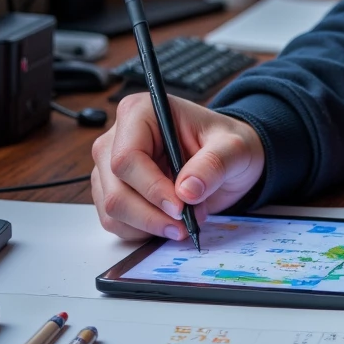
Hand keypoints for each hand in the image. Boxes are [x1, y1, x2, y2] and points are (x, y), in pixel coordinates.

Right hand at [91, 94, 265, 241]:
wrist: (225, 158)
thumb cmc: (224, 144)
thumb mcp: (233, 147)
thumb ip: (214, 164)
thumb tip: (188, 191)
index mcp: (140, 113)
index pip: (128, 158)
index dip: (152, 188)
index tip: (181, 208)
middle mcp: (117, 138)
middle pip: (116, 190)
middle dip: (153, 215)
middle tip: (186, 223)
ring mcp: (110, 167)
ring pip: (113, 211)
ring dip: (150, 225)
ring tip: (185, 220)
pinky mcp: (112, 191)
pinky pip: (116, 222)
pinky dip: (143, 230)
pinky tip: (168, 222)